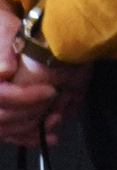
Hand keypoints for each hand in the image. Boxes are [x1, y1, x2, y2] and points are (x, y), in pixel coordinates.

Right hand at [0, 24, 85, 146]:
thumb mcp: (4, 32)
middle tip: (57, 103)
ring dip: (31, 128)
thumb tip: (4, 72)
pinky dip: (27, 137)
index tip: (50, 90)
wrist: (0, 37)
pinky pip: (7, 133)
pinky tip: (48, 138)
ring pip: (4, 129)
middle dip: (32, 113)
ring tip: (56, 119)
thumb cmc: (3, 31)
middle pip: (2, 116)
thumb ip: (3, 51)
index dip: (24, 97)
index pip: (0, 96)